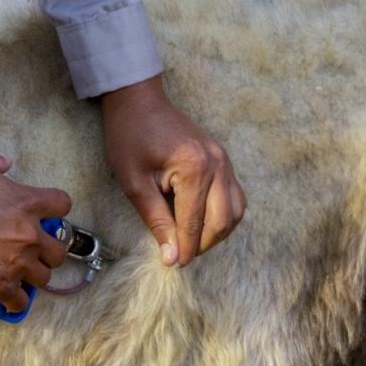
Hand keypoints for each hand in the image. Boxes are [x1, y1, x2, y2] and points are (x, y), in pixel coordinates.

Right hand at [0, 150, 70, 312]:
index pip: (62, 204)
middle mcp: (29, 235)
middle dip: (49, 251)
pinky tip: (7, 297)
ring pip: (45, 277)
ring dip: (34, 275)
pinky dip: (15, 301)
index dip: (56, 209)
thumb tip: (6, 163)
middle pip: (59, 250)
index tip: (46, 215)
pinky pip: (20, 302)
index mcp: (26, 203)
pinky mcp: (0, 286)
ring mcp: (17, 263)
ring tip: (20, 273)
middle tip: (33, 249)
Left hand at [101, 75, 245, 267]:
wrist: (139, 101)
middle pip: (222, 221)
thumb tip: (172, 256)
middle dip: (203, 244)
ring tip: (191, 239)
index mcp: (194, 169)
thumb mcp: (134, 182)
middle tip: (180, 253)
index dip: (185, 249)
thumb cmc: (130, 136)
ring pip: (235, 211)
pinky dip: (224, 214)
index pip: (195, 222)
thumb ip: (156, 220)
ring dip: (217, 231)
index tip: (174, 265)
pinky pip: (235, 195)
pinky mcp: (223, 159)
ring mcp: (225, 160)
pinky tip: (203, 220)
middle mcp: (217, 164)